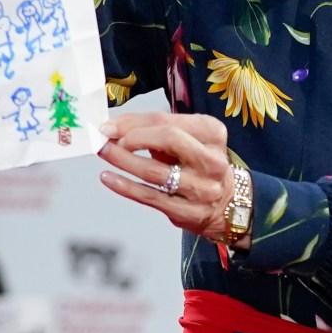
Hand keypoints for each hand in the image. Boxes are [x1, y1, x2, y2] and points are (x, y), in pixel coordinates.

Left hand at [96, 112, 243, 243]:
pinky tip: (108, 178)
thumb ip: (158, 130)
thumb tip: (116, 127)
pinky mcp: (188, 211)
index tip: (109, 125)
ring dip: (122, 160)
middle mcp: (212, 161)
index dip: (134, 121)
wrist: (227, 204)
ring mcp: (202, 188)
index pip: (168, 120)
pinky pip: (150, 197)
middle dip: (132, 137)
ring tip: (104, 153)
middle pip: (169, 139)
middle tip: (109, 139)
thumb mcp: (190, 140)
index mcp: (213, 134)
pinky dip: (125, 186)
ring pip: (154, 171)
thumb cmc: (200, 166)